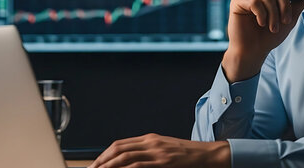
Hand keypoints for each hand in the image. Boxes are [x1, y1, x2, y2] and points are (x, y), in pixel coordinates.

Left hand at [87, 133, 229, 167]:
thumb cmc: (188, 156)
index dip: (105, 154)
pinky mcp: (163, 161)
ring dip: (108, 166)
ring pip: (125, 156)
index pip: (120, 144)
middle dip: (101, 160)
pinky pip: (139, 165)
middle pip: (118, 149)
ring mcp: (157, 151)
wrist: (208, 155)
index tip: (95, 164)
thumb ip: (149, 153)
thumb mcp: (166, 150)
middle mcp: (151, 142)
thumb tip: (131, 162)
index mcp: (150, 138)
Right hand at [223, 0, 303, 81]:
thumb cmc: (269, 37)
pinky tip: (260, 23)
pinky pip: (254, 2)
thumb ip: (298, 4)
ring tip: (272, 28)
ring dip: (274, 15)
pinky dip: (261, 14)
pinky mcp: (237, 3)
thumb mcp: (289, 19)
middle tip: (285, 21)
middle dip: (284, 5)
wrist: (254, 52)